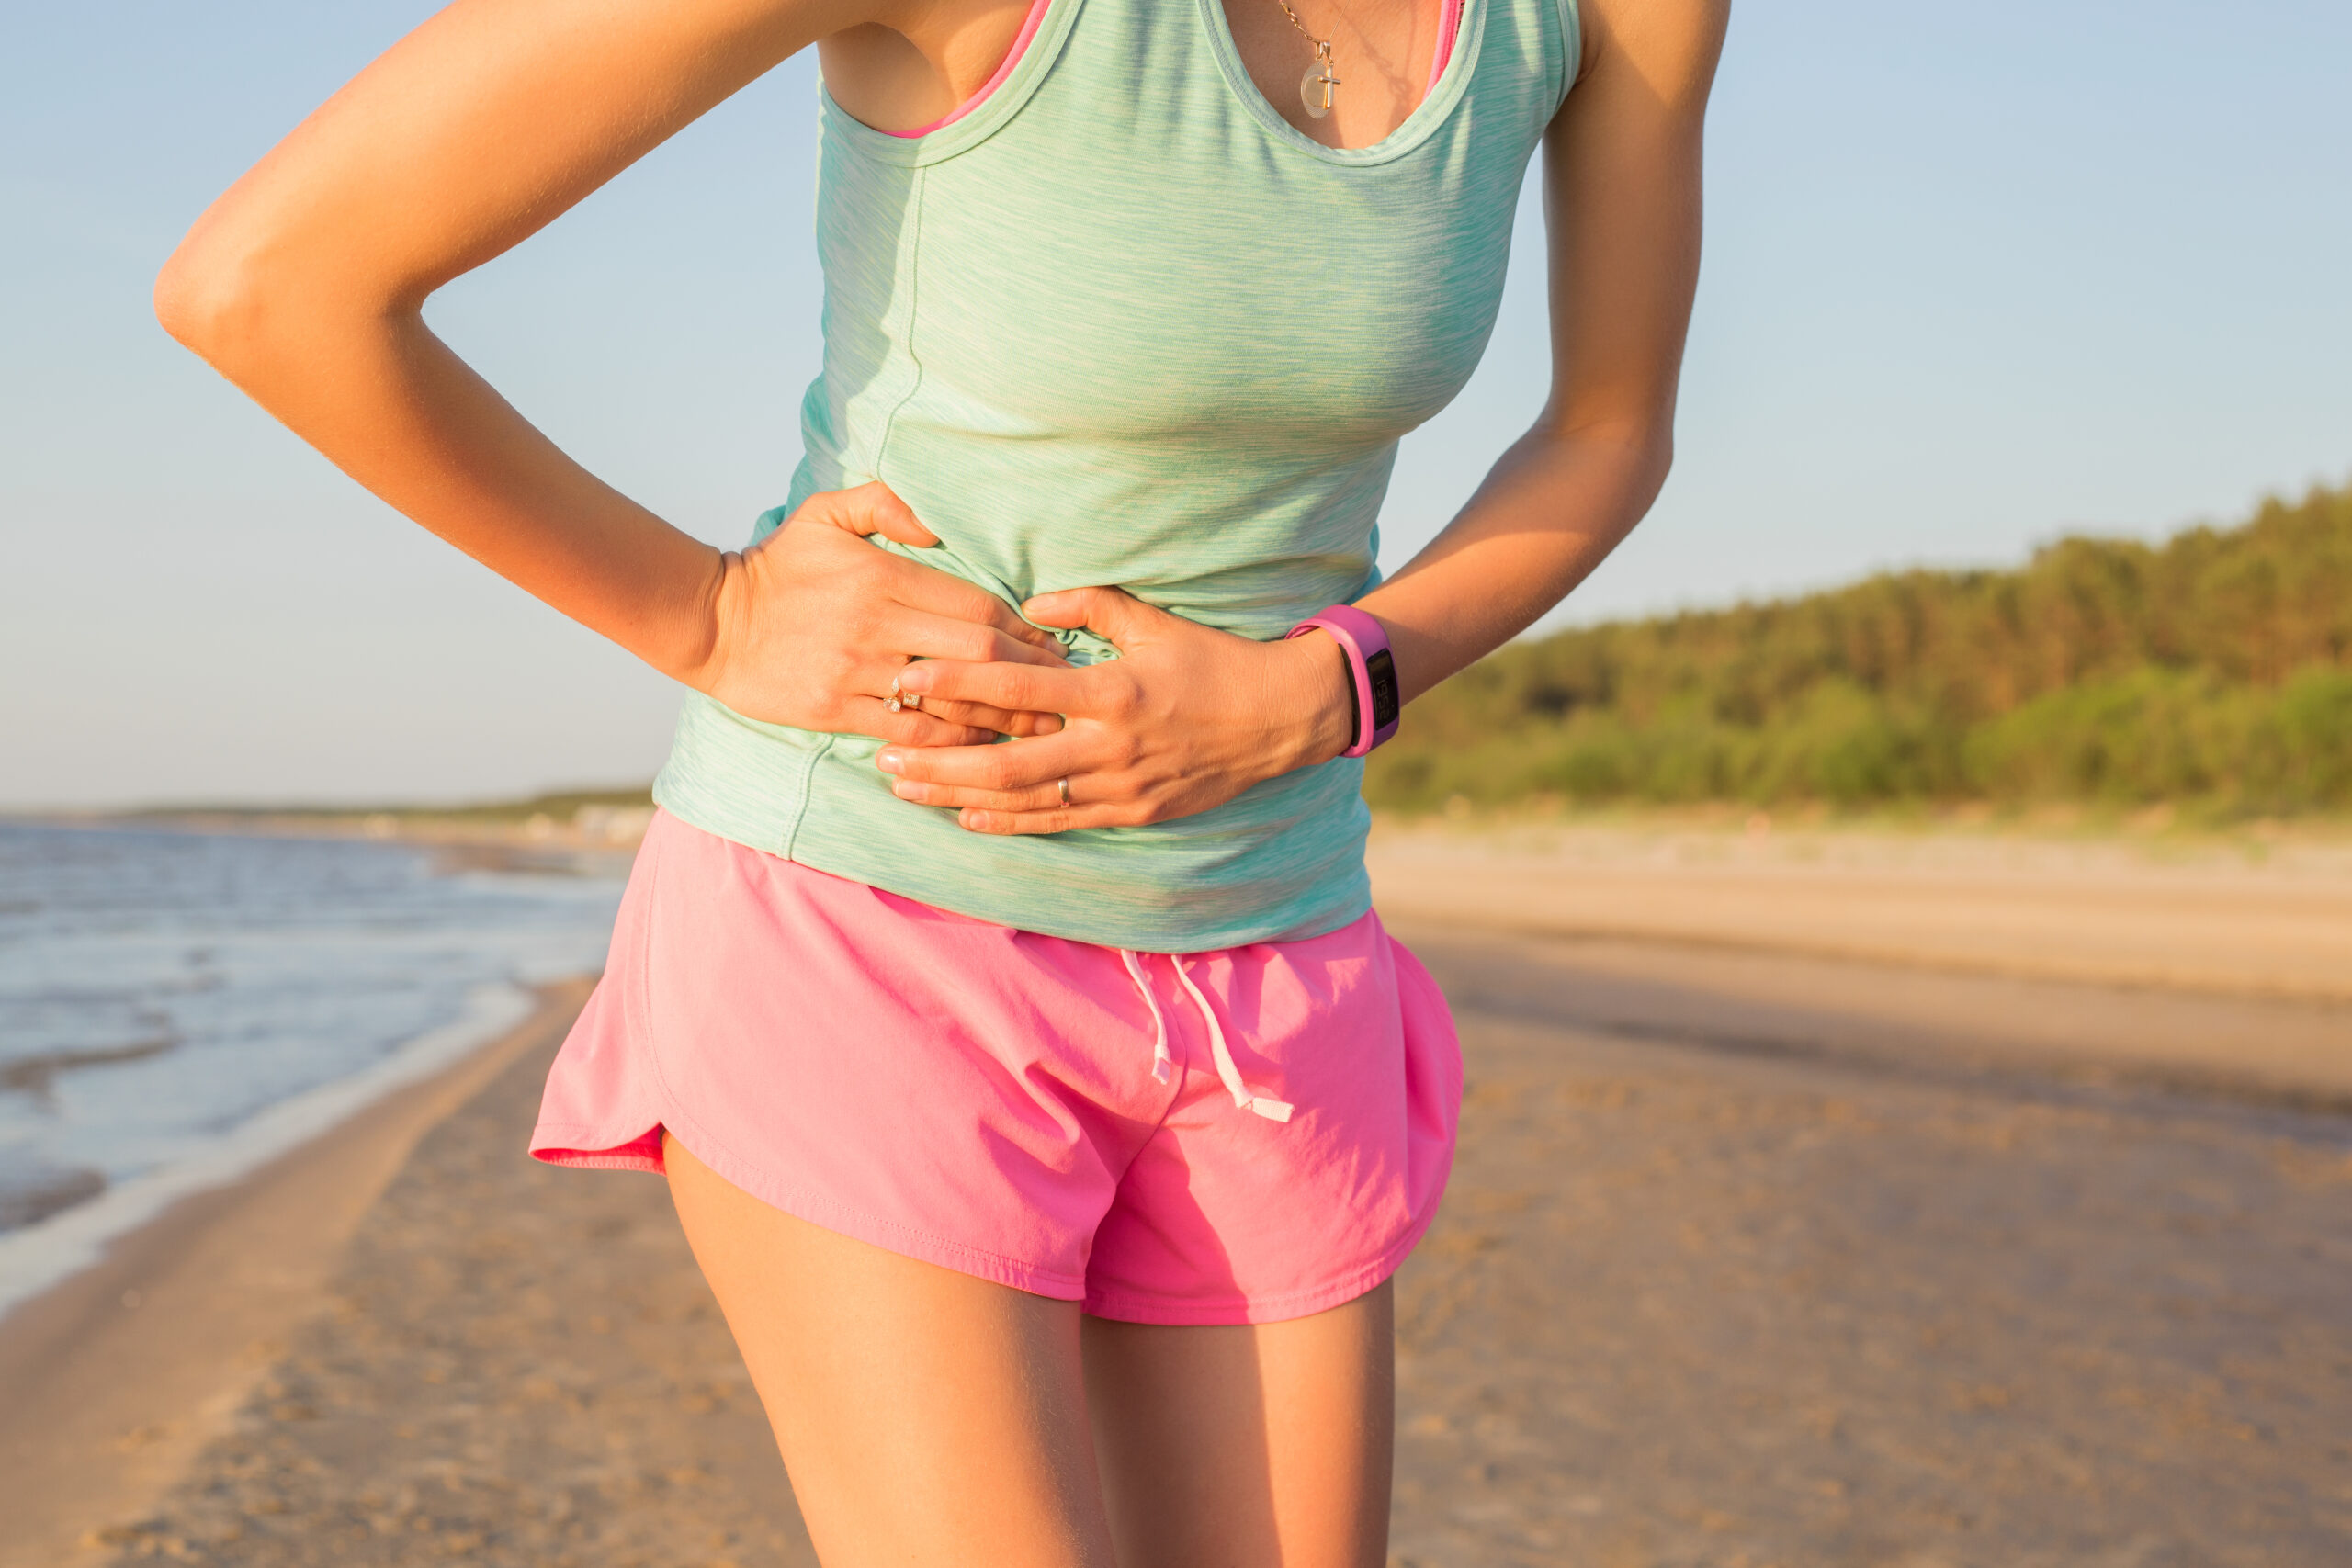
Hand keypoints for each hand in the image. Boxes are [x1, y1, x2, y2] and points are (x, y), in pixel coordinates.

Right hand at [697, 482, 1068, 745]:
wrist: (712, 622)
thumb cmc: (779, 565)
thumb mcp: (826, 513)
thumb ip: (887, 504)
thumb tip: (942, 520)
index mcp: (882, 577)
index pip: (975, 605)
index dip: (1023, 629)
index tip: (1053, 643)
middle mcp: (875, 626)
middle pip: (975, 653)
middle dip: (1028, 674)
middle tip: (1063, 688)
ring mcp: (856, 672)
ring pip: (948, 700)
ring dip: (1000, 716)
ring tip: (1040, 726)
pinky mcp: (836, 710)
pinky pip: (908, 735)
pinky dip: (949, 743)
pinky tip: (978, 747)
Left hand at [872, 587, 1357, 833]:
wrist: (1280, 719)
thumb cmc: (1215, 661)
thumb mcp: (1154, 621)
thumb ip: (1091, 605)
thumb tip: (1033, 600)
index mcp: (1110, 691)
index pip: (1014, 690)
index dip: (953, 686)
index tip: (905, 681)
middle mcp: (1108, 745)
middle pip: (1002, 762)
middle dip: (936, 761)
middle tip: (882, 755)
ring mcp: (1119, 786)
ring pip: (1022, 801)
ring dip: (957, 796)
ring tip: (905, 788)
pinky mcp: (1131, 813)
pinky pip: (1057, 822)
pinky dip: (1008, 822)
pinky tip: (965, 818)